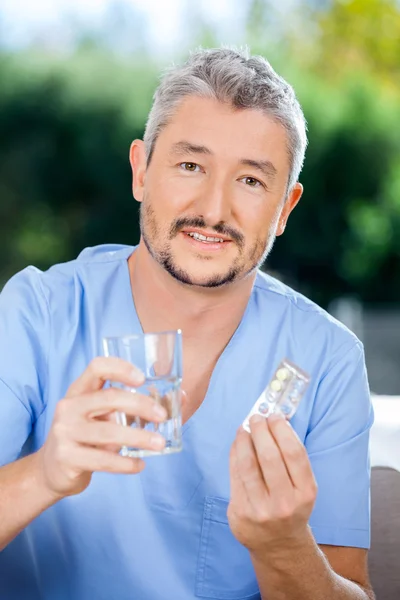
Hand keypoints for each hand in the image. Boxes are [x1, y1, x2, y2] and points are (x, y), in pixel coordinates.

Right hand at [36, 357, 168, 499]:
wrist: (52, 470)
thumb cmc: (87, 437)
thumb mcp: (104, 418)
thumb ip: (135, 409)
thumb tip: (181, 399)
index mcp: (79, 391)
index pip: (97, 367)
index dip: (121, 368)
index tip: (143, 378)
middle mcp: (69, 407)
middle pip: (109, 398)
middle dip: (141, 405)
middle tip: (163, 416)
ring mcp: (65, 432)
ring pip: (108, 432)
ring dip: (139, 437)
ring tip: (159, 444)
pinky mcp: (67, 458)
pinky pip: (102, 459)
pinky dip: (125, 463)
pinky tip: (139, 465)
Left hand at [228, 413, 316, 556]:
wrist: (278, 546)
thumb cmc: (290, 505)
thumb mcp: (301, 486)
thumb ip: (289, 456)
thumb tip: (273, 420)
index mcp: (305, 493)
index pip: (294, 453)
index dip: (282, 430)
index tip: (274, 415)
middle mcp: (284, 503)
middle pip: (270, 457)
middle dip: (261, 431)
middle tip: (256, 417)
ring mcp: (260, 510)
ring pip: (248, 465)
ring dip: (244, 440)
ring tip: (244, 428)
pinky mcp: (240, 513)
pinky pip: (235, 476)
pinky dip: (235, 455)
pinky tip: (237, 445)